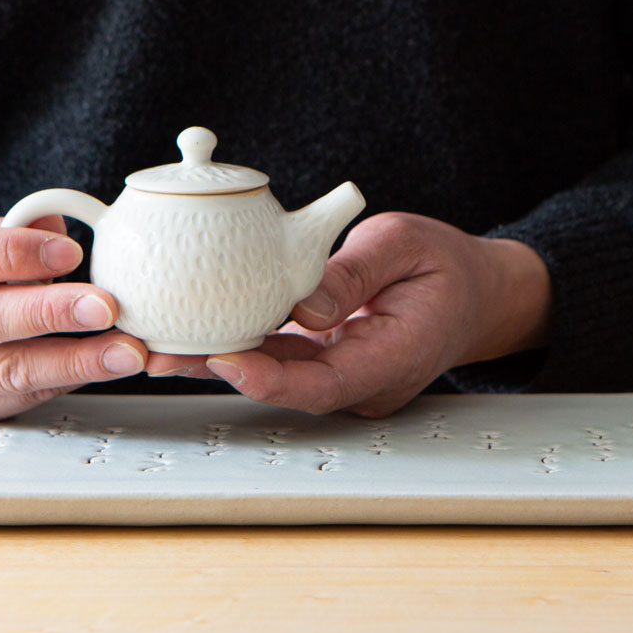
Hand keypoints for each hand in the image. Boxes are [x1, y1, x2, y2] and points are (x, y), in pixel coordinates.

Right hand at [0, 211, 147, 420]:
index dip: (13, 255)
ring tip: (126, 348)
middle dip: (50, 314)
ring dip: (75, 361)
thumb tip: (60, 227)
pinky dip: (71, 381)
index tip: (71, 252)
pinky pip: (21, 397)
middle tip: (106, 305)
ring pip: (5, 372)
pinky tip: (106, 365)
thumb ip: (16, 224)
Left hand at [147, 212, 550, 416]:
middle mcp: (362, 380)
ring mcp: (344, 375)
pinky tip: (192, 334)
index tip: (223, 360)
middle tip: (159, 353)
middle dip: (220, 373)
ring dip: (217, 363)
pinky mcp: (327, 360)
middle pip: (284, 387)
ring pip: (274, 376)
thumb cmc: (446, 266)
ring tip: (156, 346)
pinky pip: (279, 360)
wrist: (476, 292)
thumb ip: (356, 271)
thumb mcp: (407, 245)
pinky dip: (237, 347)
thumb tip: (306, 305)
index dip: (269, 380)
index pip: (323, 385)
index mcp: (391, 359)